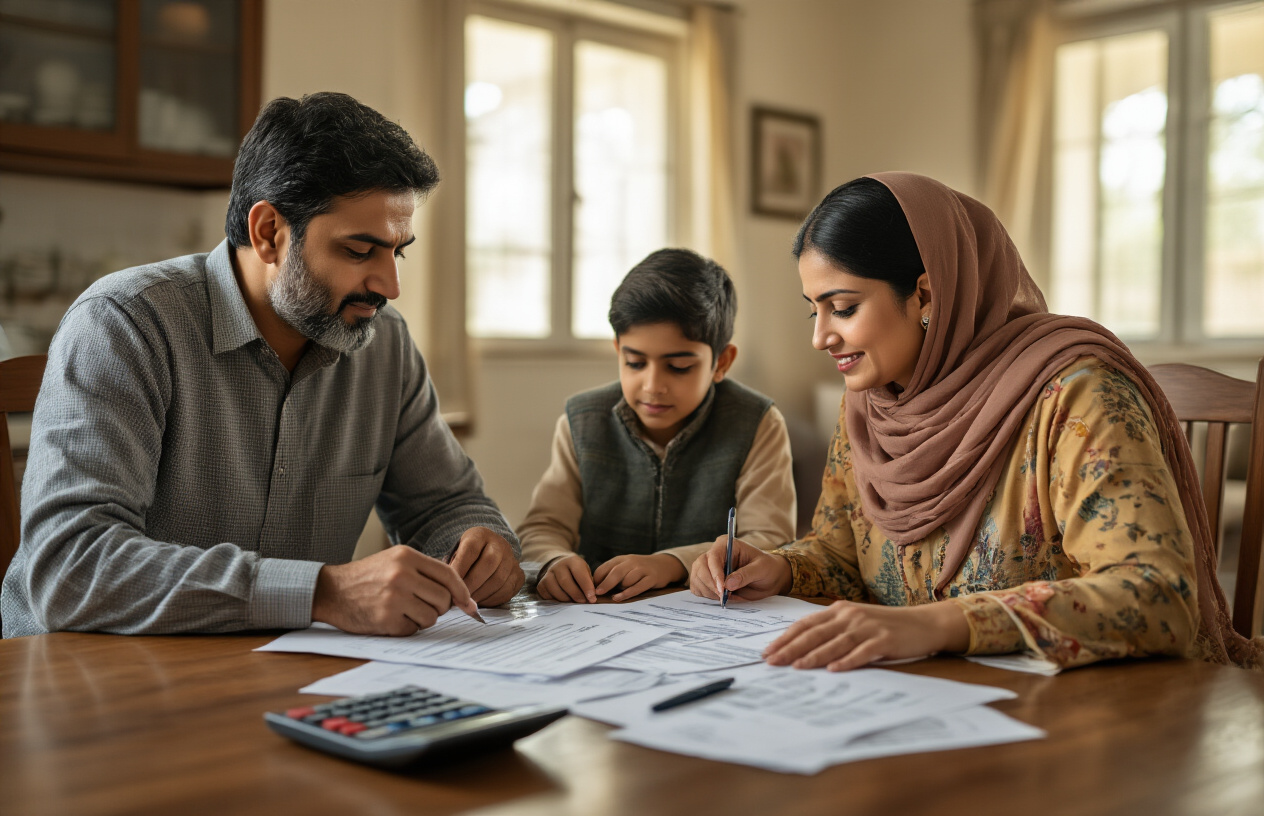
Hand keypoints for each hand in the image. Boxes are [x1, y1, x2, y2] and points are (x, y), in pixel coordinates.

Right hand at [311, 545, 474, 634]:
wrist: (332, 591)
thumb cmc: (367, 577)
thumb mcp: (395, 561)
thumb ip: (425, 572)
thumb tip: (460, 595)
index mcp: (406, 556)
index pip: (448, 574)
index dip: (463, 592)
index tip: (469, 604)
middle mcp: (401, 575)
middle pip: (443, 599)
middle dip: (439, 606)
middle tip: (422, 604)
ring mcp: (393, 598)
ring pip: (432, 617)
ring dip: (423, 618)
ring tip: (404, 610)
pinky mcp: (386, 619)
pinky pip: (414, 629)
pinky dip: (407, 627)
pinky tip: (391, 617)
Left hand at [449, 527, 523, 606]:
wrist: (489, 552)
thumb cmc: (468, 556)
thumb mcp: (457, 553)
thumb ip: (452, 567)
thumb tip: (448, 587)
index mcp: (481, 535)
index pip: (471, 549)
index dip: (460, 568)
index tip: (450, 583)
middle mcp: (500, 544)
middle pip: (489, 563)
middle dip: (472, 583)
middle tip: (460, 597)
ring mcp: (512, 559)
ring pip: (499, 579)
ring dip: (481, 594)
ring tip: (469, 602)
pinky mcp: (519, 574)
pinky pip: (507, 590)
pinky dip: (492, 599)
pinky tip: (481, 602)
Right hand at [536, 555, 596, 602]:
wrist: (559, 566)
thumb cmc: (576, 572)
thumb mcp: (585, 572)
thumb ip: (589, 583)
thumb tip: (591, 598)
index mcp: (572, 561)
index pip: (579, 573)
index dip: (586, 587)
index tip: (592, 598)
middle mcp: (558, 566)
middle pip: (565, 582)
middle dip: (576, 594)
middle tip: (583, 602)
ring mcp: (548, 574)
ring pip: (556, 590)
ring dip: (566, 599)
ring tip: (574, 603)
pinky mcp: (541, 584)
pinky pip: (548, 596)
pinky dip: (556, 601)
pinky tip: (563, 602)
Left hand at [593, 553, 686, 601]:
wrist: (663, 564)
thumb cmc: (639, 569)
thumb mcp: (625, 567)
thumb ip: (611, 574)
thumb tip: (594, 587)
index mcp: (621, 559)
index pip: (605, 568)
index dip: (596, 579)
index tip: (590, 589)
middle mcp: (631, 562)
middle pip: (615, 573)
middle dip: (605, 584)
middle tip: (597, 593)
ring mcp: (642, 570)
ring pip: (627, 579)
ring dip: (619, 589)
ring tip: (613, 597)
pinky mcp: (651, 578)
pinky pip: (638, 586)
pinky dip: (628, 593)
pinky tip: (619, 598)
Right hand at [689, 536, 791, 601]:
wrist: (768, 578)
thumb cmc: (766, 568)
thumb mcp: (761, 569)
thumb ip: (745, 575)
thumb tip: (728, 584)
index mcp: (726, 545)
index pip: (713, 557)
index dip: (715, 573)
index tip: (722, 588)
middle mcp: (714, 554)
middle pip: (700, 567)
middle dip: (709, 584)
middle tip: (722, 596)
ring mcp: (709, 567)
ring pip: (697, 578)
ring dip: (707, 591)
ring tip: (724, 597)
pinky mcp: (707, 579)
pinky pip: (697, 587)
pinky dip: (705, 595)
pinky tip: (718, 597)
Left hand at [763, 600, 970, 670]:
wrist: (923, 624)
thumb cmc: (885, 626)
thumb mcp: (855, 622)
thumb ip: (832, 631)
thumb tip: (801, 649)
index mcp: (839, 610)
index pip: (806, 624)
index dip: (785, 637)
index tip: (768, 651)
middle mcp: (850, 616)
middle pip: (815, 633)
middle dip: (790, 648)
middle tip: (771, 661)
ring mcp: (867, 627)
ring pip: (835, 642)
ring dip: (814, 656)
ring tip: (796, 667)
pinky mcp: (884, 640)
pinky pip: (862, 652)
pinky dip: (847, 660)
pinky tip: (834, 669)